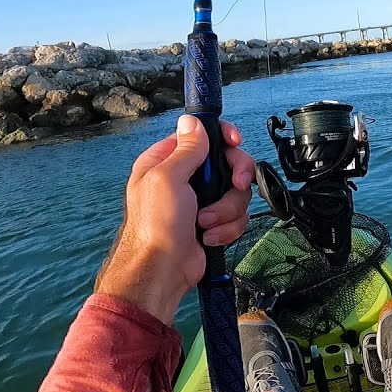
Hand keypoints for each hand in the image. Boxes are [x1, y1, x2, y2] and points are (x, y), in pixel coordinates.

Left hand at [95, 115, 254, 323]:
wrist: (162, 270)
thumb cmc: (156, 224)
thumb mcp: (167, 178)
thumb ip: (186, 149)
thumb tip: (192, 121)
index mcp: (167, 162)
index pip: (202, 137)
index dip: (223, 138)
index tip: (235, 143)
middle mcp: (186, 179)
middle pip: (228, 164)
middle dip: (234, 178)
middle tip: (235, 184)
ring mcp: (202, 202)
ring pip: (236, 193)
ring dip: (226, 210)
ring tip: (205, 224)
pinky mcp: (214, 224)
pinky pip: (236, 217)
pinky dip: (227, 228)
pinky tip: (209, 238)